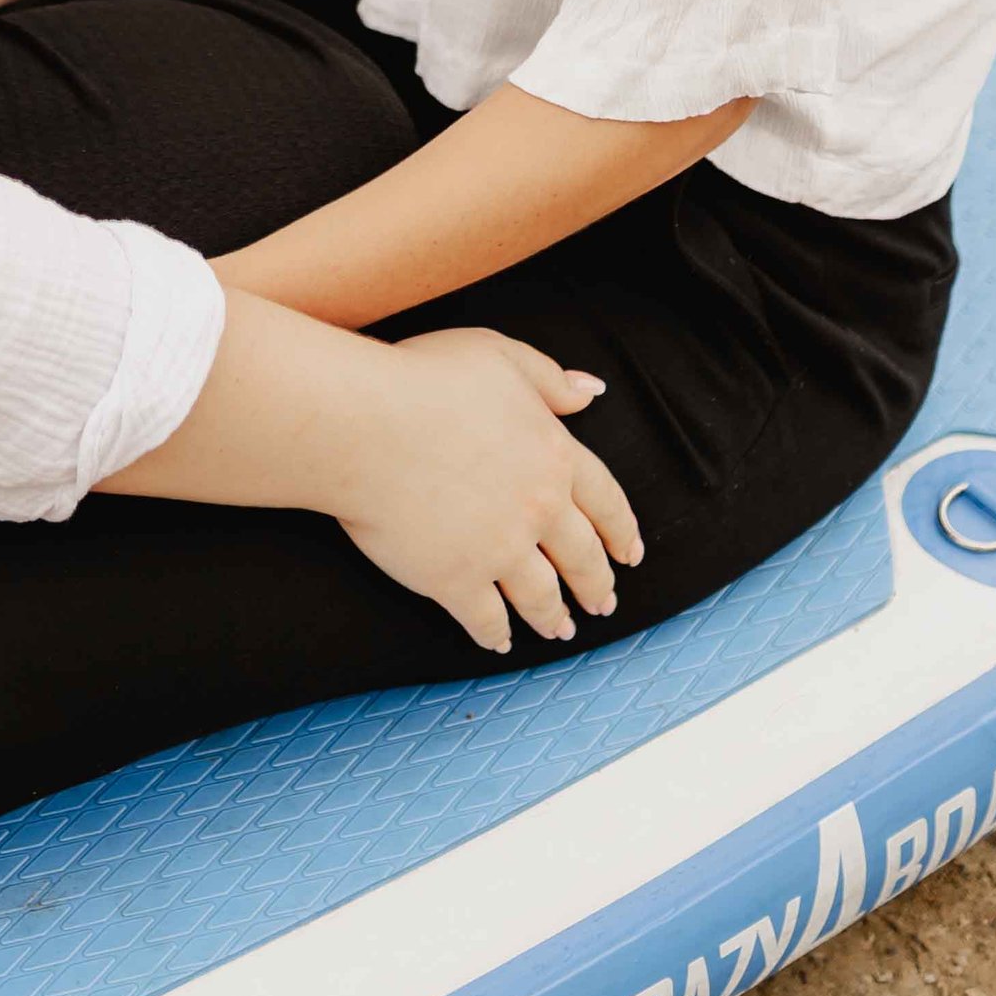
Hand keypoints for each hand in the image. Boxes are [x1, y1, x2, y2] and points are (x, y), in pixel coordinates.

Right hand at [330, 327, 641, 653]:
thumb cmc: (423, 378)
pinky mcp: (455, 580)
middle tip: (602, 603)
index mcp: (554, 455)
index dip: (622, 530)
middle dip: (596, 583)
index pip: (606, 501)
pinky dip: (495, 633)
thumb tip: (593, 391)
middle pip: (580, 557)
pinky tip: (498, 641)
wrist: (364, 423)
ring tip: (559, 629)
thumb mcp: (498, 354)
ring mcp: (499, 550)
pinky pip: (486, 618)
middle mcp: (538, 509)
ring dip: (553, 616)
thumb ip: (549, 377)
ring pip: (541, 595)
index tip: (631, 553)